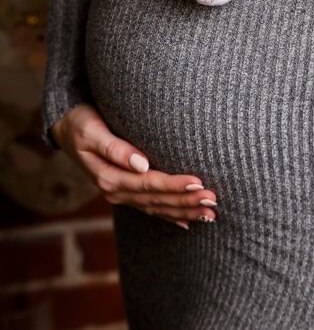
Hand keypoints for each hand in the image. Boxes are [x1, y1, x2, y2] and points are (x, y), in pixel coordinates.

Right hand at [50, 103, 216, 229]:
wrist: (66, 129)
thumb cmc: (81, 124)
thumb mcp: (92, 131)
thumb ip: (115, 148)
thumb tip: (141, 163)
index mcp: (109, 177)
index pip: (149, 184)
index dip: (174, 184)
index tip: (198, 183)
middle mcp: (116, 191)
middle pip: (157, 199)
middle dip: (186, 201)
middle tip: (213, 201)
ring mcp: (121, 194)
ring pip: (157, 207)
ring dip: (184, 211)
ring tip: (210, 214)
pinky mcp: (125, 192)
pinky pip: (151, 208)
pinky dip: (170, 216)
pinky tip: (188, 223)